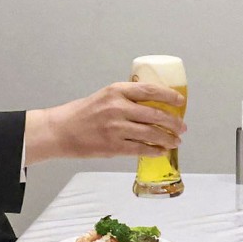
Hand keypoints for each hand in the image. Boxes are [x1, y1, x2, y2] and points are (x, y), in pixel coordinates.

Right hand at [24, 82, 185, 164]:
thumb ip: (126, 99)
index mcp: (116, 91)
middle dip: (173, 122)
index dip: (169, 96)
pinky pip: (141, 149)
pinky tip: (161, 151)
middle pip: (155, 114)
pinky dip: (154, 150)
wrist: (59, 131)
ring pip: (151, 133)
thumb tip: (154, 105)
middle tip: (182, 127)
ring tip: (176, 141)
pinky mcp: (113, 146)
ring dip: (168, 138)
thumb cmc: (82, 113)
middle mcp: (117, 107)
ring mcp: (115, 128)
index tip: (181, 101)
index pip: (150, 90)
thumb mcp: (105, 96)